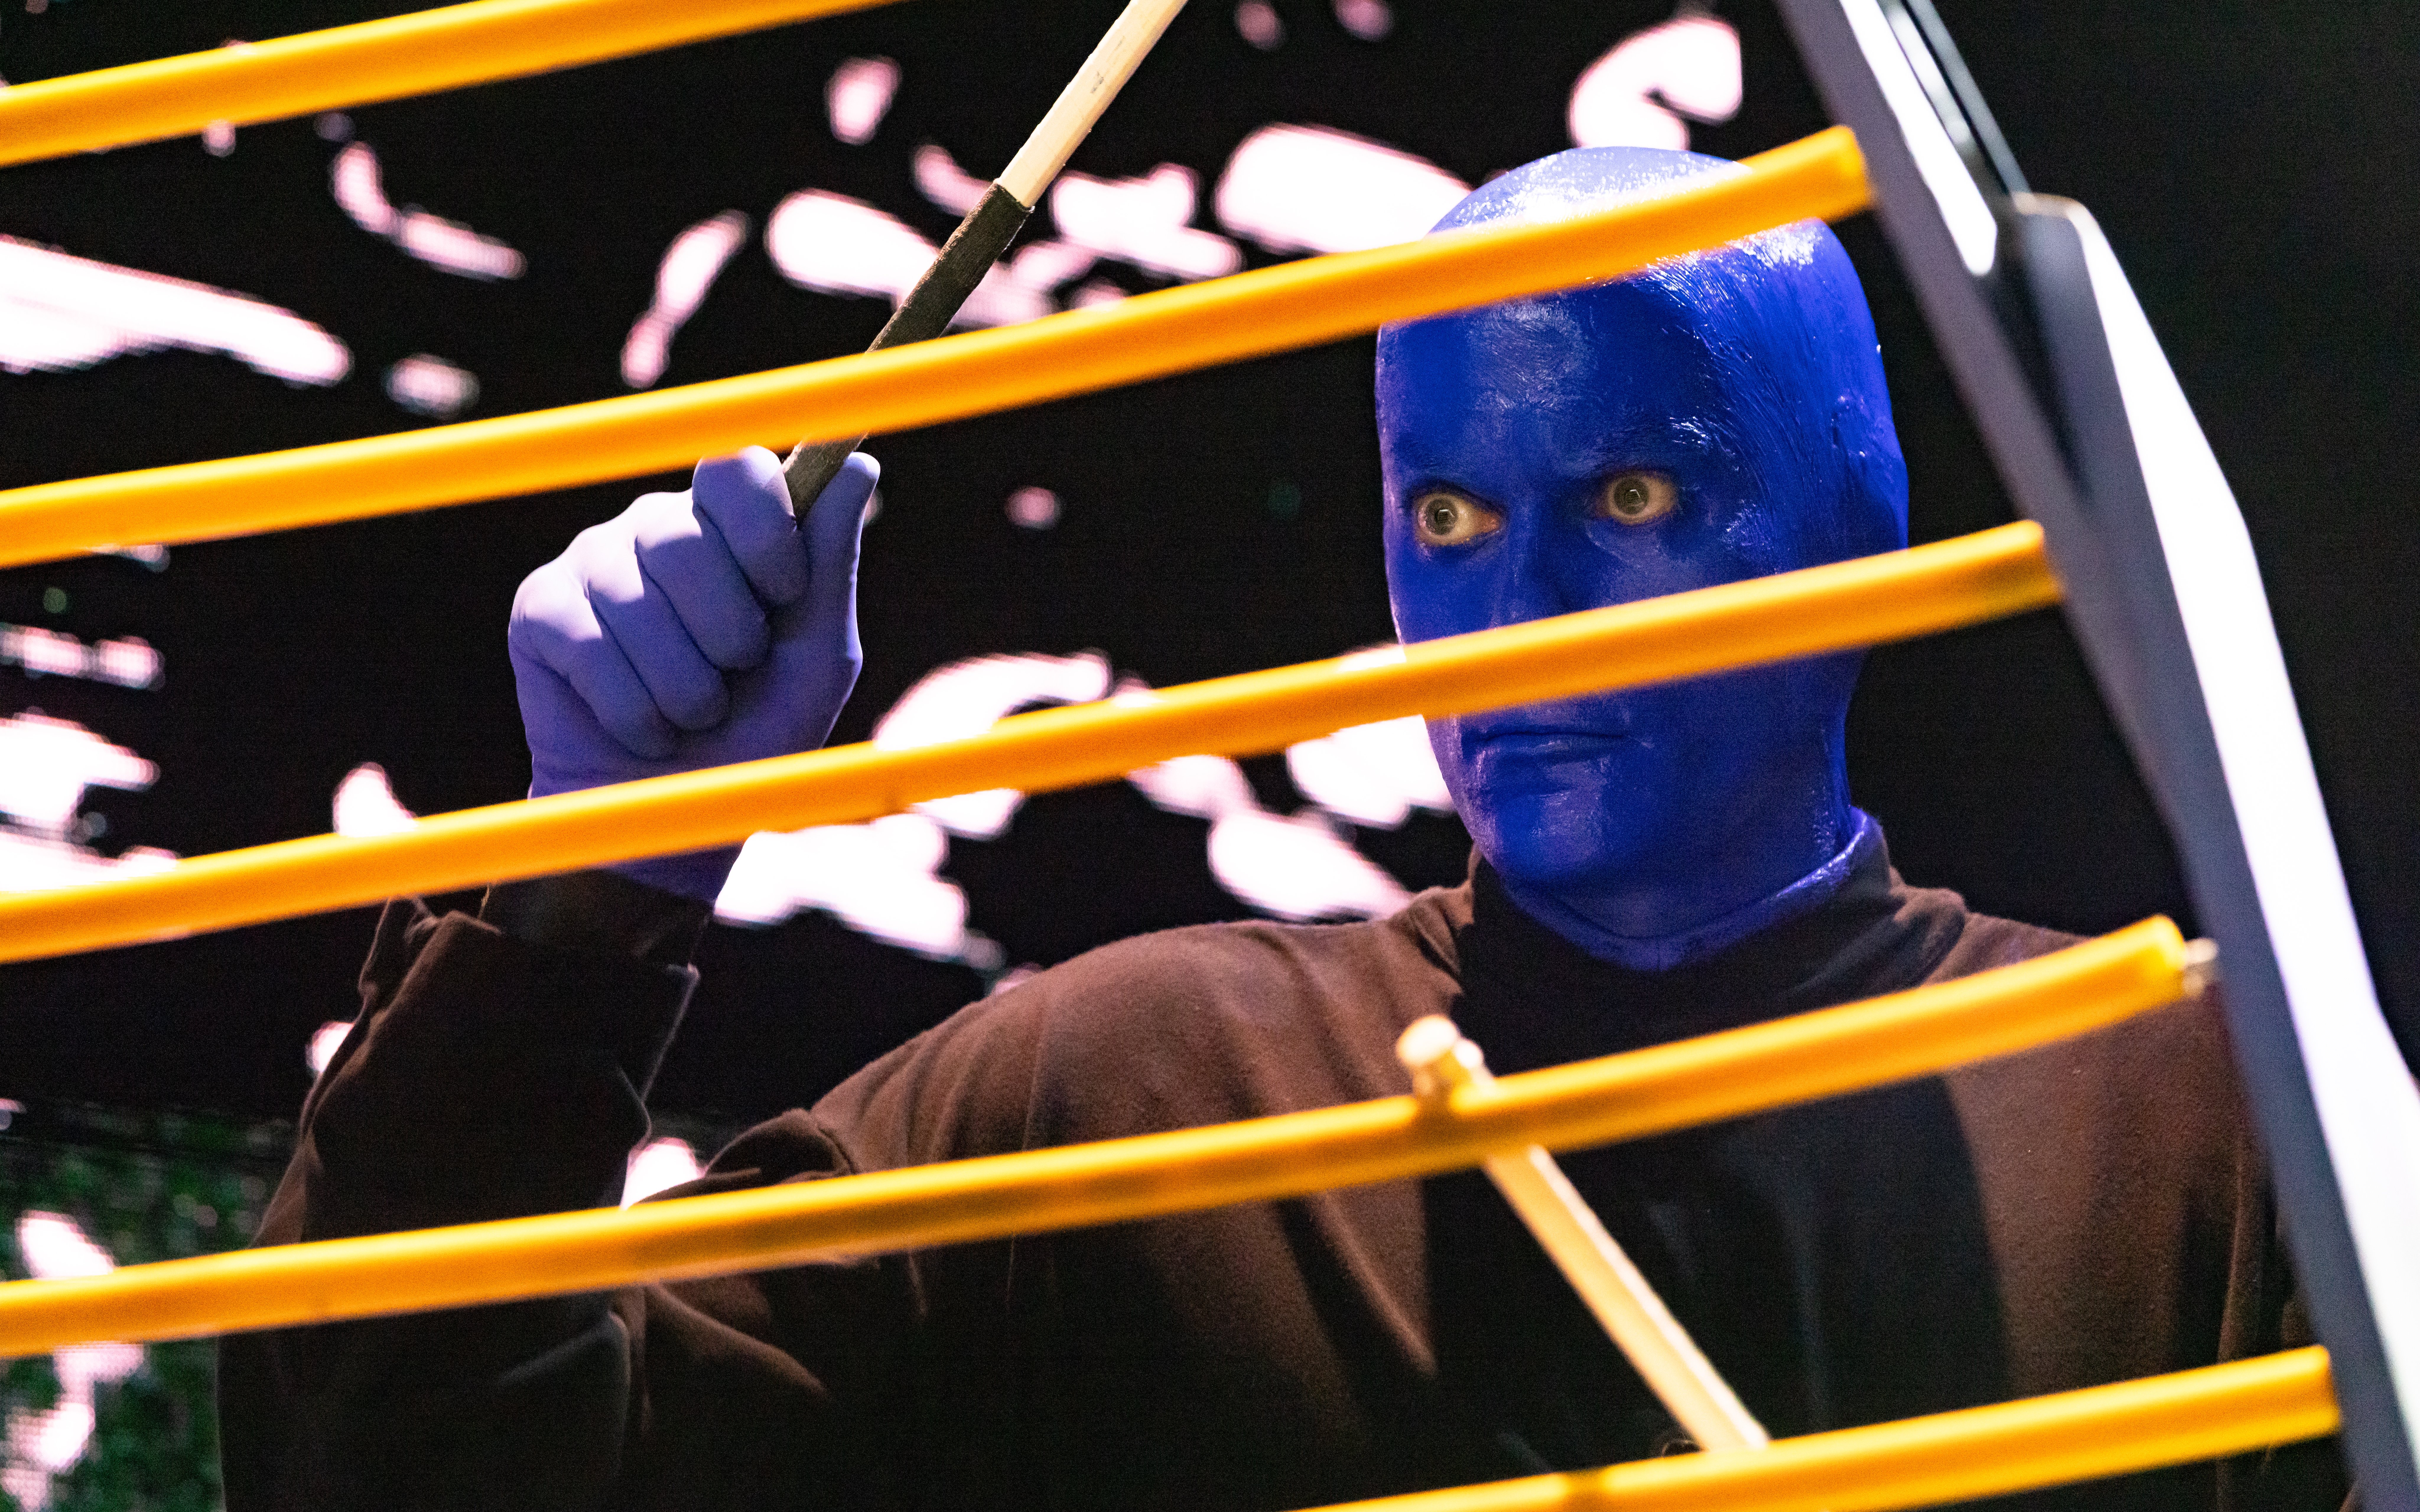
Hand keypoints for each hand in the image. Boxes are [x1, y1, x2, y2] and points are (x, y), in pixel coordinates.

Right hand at [508, 446, 876, 900]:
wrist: (685, 812)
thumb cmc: (761, 727)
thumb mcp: (818, 652)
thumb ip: (833, 562)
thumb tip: (861, 464)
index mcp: (728, 526)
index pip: (736, 468)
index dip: (764, 531)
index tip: (784, 594)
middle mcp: (655, 527)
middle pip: (684, 537)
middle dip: (727, 631)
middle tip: (734, 675)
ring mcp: (592, 562)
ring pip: (636, 601)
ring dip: (684, 684)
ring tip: (695, 713)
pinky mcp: (541, 609)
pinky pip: (588, 644)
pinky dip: (632, 708)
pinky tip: (645, 728)